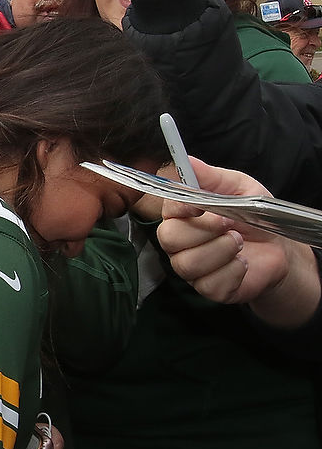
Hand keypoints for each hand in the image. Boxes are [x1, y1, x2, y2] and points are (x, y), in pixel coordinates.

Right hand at [157, 157, 320, 326]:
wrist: (279, 248)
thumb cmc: (253, 216)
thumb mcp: (239, 187)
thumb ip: (211, 176)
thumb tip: (187, 159)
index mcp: (181, 214)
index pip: (167, 209)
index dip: (183, 207)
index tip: (202, 204)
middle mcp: (179, 242)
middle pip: (170, 239)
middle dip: (204, 230)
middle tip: (229, 224)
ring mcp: (192, 268)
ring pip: (188, 264)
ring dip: (220, 251)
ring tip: (239, 242)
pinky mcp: (208, 289)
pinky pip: (210, 284)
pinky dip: (233, 271)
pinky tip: (242, 263)